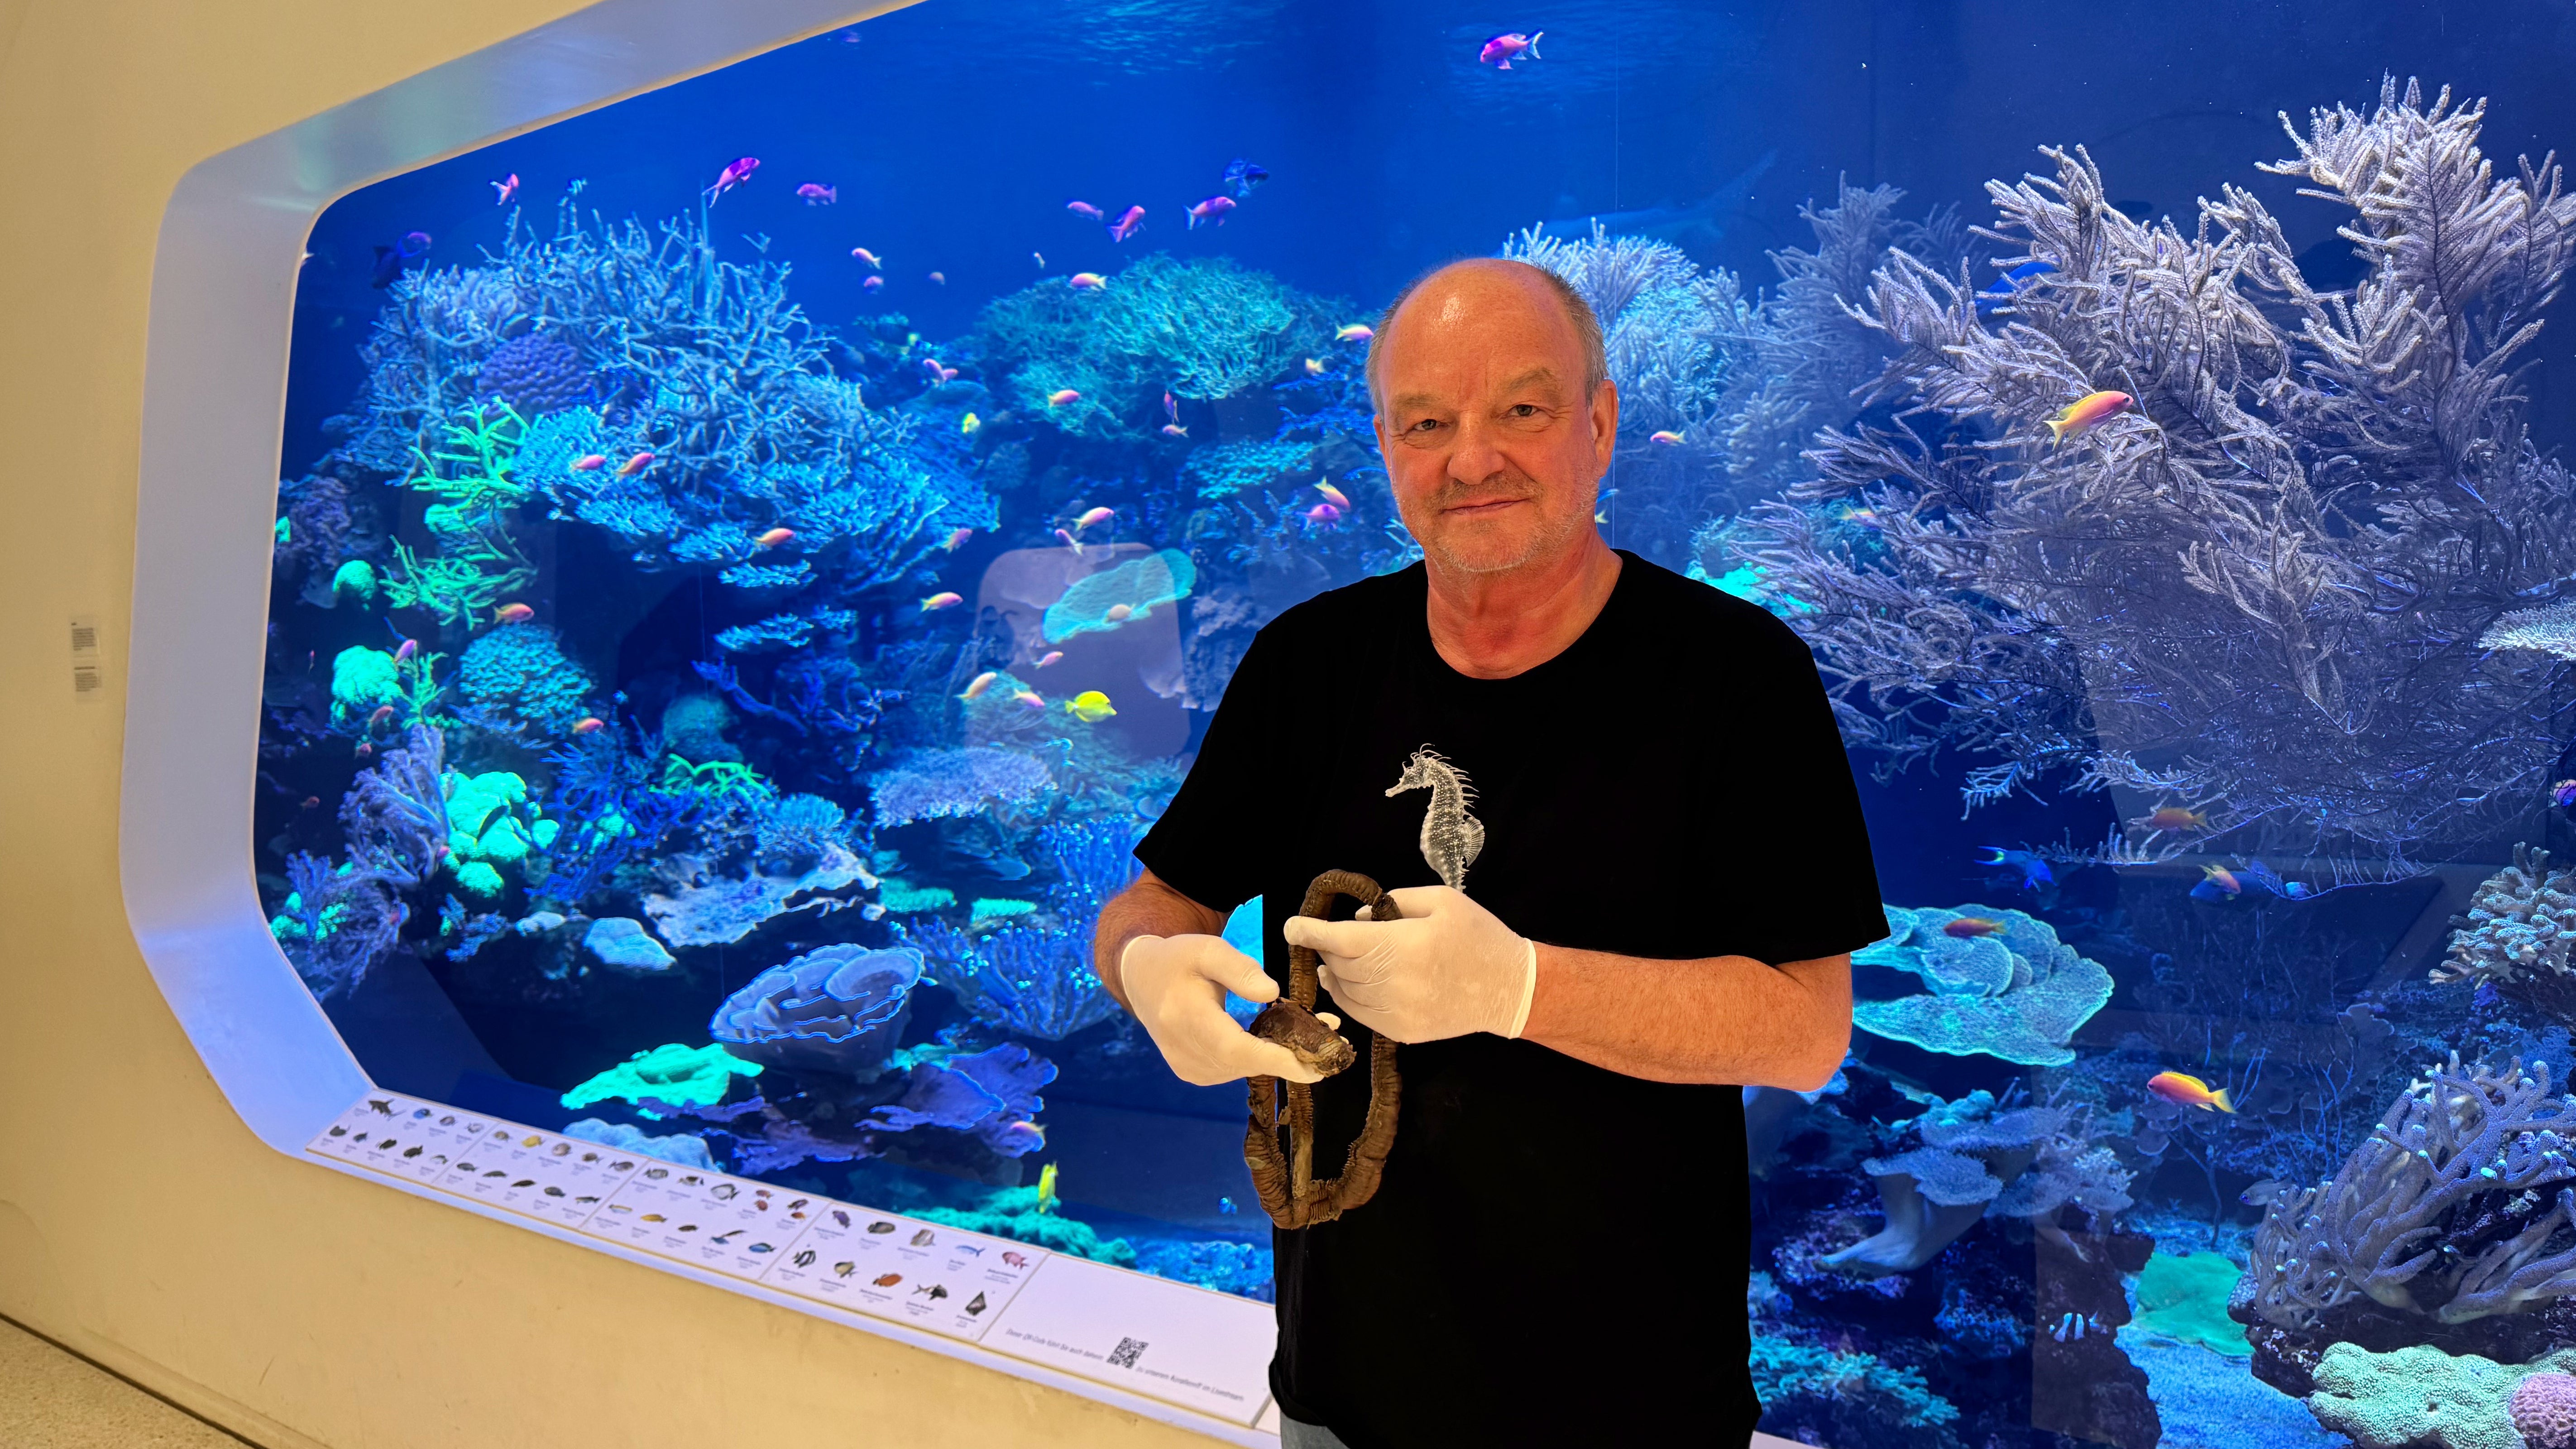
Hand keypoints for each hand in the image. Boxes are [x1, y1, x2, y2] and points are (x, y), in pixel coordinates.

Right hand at [1120, 934, 1325, 1085]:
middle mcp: (1183, 1051)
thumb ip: (1240, 969)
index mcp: (1185, 1018)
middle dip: (1292, 1056)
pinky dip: (1259, 1059)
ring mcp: (1187, 1068)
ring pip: (1244, 1070)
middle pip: (1246, 1064)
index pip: (1236, 1050)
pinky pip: (1234, 1070)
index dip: (1276, 1060)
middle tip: (1331, 1040)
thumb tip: (1273, 992)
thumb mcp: (1208, 949)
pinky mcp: (1192, 1073)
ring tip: (1311, 1035)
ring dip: (1279, 1058)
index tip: (1314, 1064)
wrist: (1141, 979)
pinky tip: (1277, 1041)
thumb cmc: (1179, 959)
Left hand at [1279, 886, 1536, 1044]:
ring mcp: (1397, 1012)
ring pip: (1345, 992)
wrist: (1510, 989)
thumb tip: (1358, 919)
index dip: (1311, 932)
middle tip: (1324, 937)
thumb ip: (1395, 903)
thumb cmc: (1477, 936)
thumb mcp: (1441, 901)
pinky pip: (1360, 1014)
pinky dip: (1349, 997)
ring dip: (1335, 973)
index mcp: (1403, 945)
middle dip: (1326, 949)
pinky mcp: (1402, 1032)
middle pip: (1340, 965)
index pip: (1341, 939)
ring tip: (1332, 960)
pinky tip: (1351, 983)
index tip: (1292, 927)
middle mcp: (1394, 982)